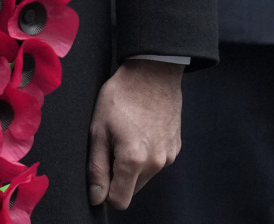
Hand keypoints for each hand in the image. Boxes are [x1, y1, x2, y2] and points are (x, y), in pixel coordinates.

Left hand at [87, 59, 182, 209]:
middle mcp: (156, 163)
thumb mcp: (98, 129)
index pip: (120, 200)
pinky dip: (147, 155)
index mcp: (134, 160)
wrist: (152, 74)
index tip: (101, 170)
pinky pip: (157, 163)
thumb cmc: (120, 97)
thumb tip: (97, 197)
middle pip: (132, 189)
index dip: (106, 190)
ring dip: (133, 166)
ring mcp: (169, 156)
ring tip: (126, 135)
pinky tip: (140, 131)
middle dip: (119, 177)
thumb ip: (97, 167)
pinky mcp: (176, 148)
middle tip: (111, 146)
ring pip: (145, 176)